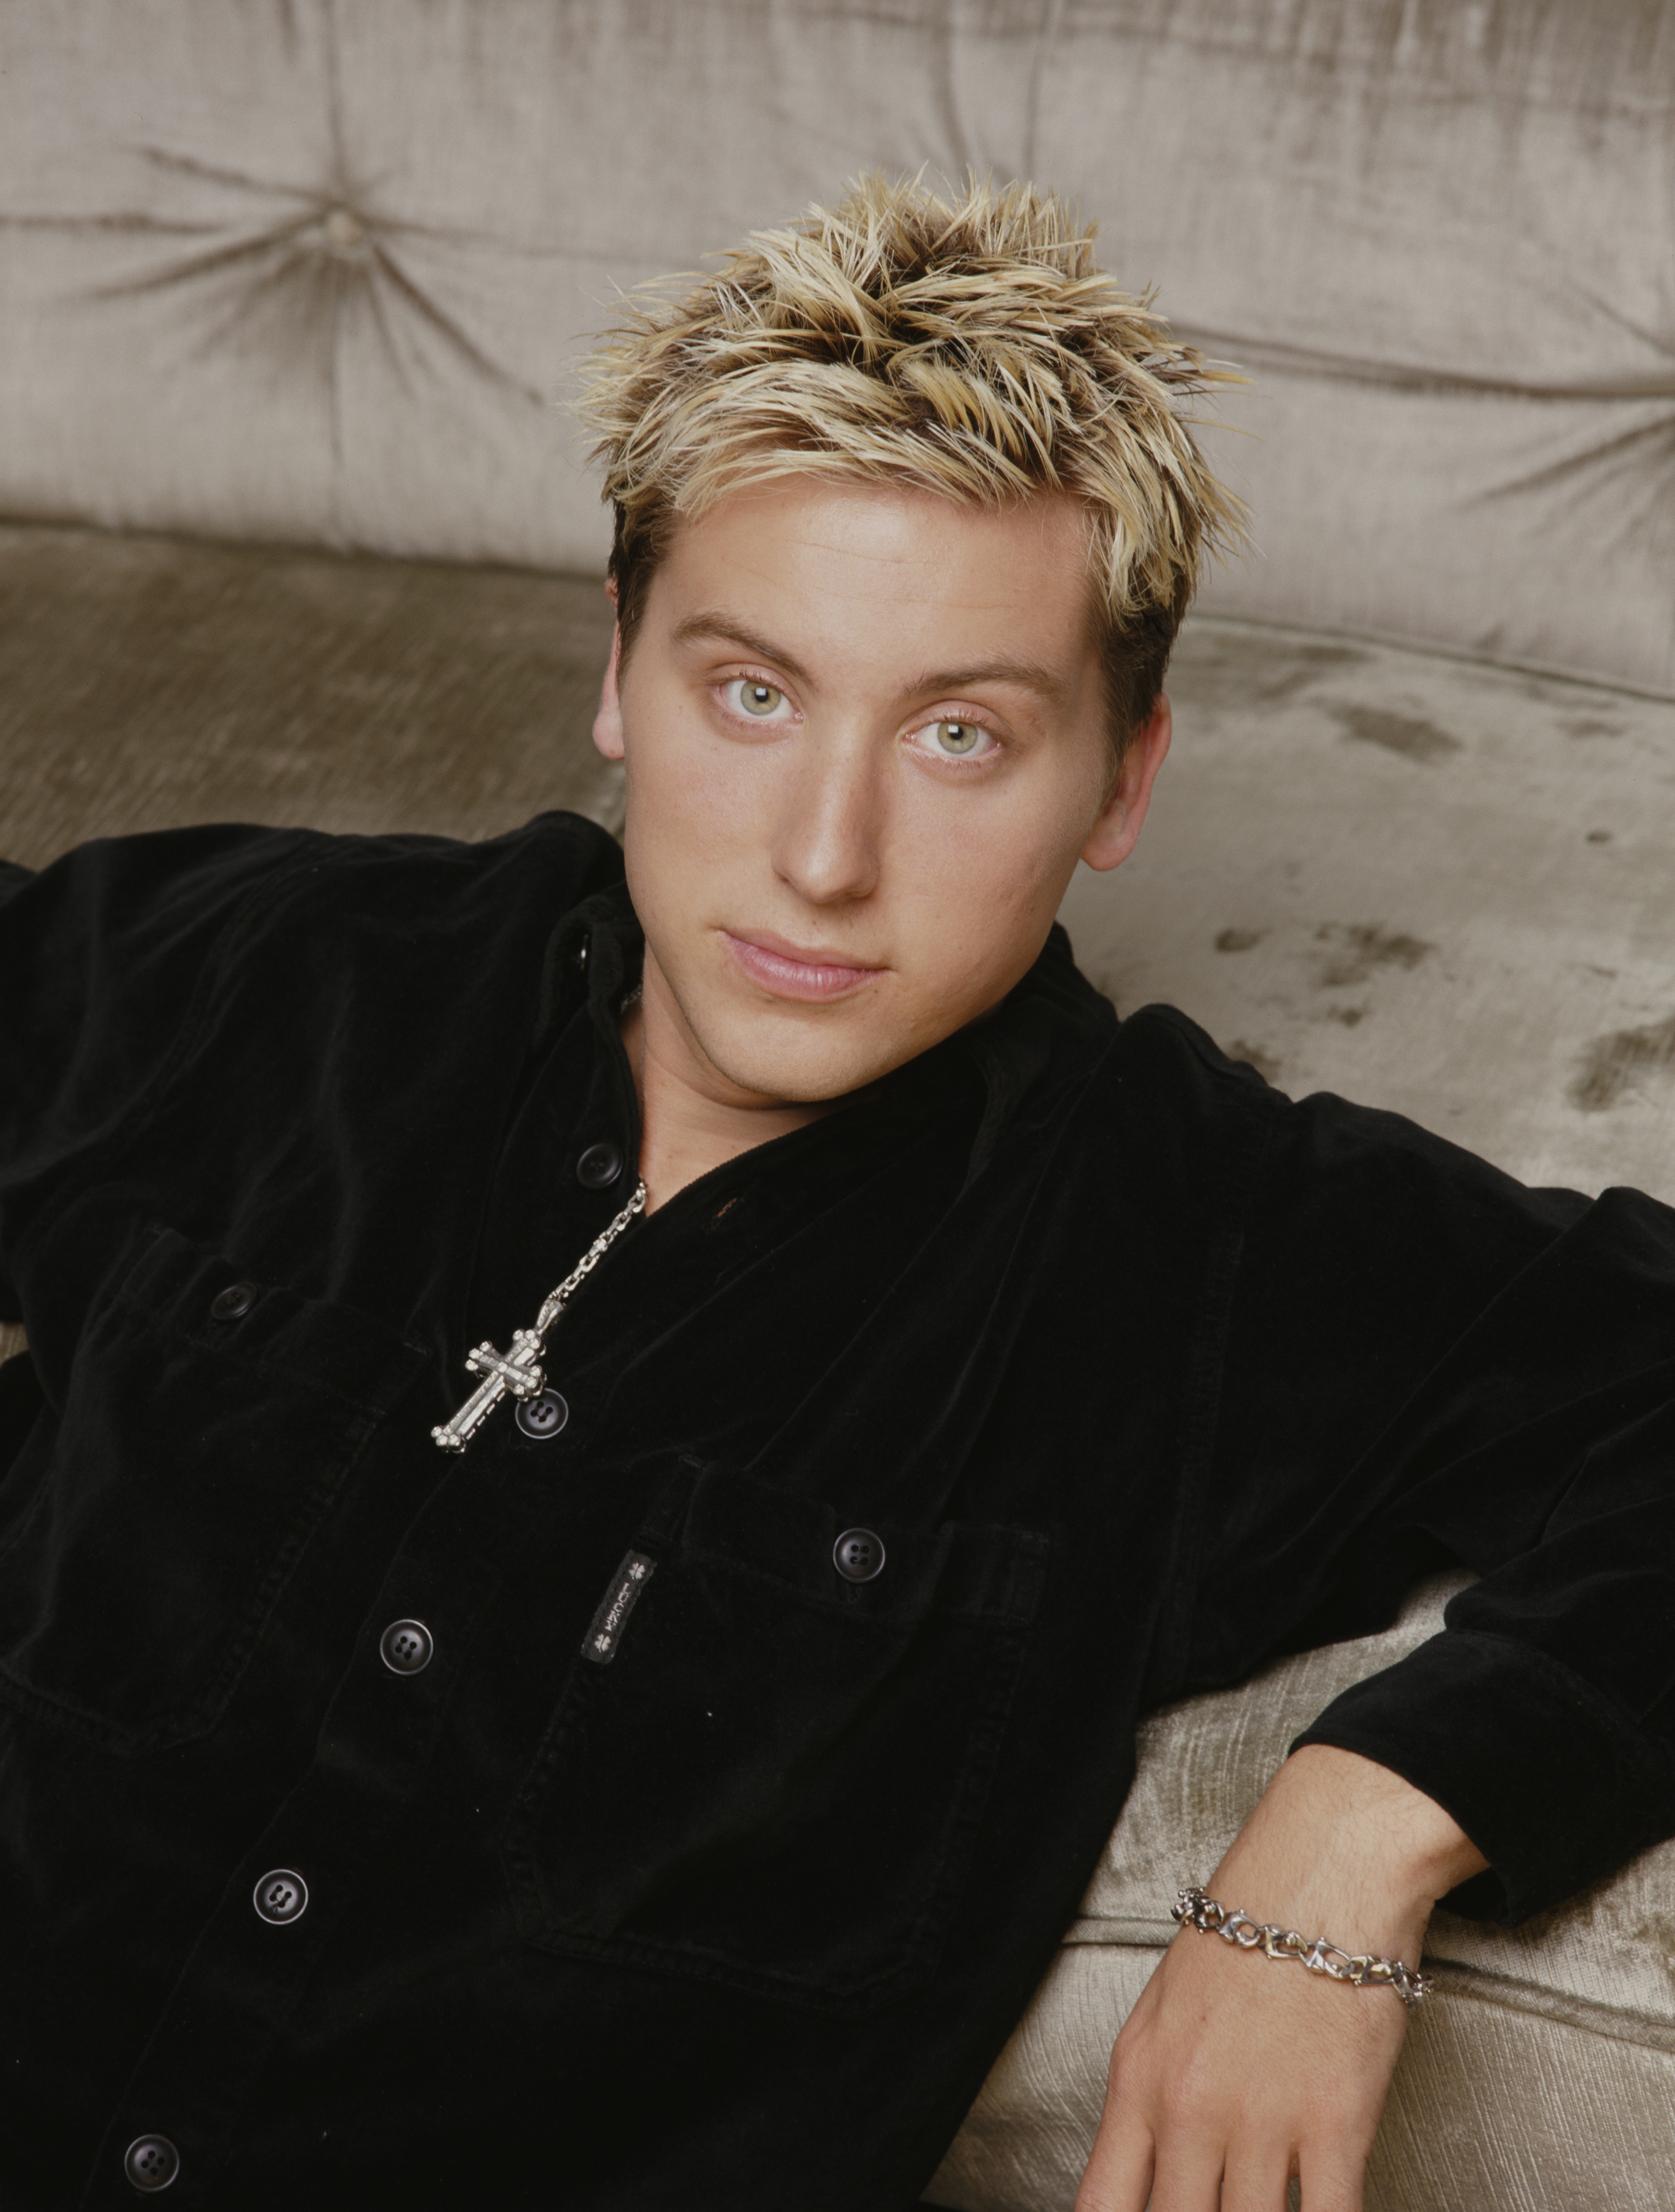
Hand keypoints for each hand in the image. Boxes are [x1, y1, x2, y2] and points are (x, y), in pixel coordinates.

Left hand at [1075, 1746, 1487, 2210]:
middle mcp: (1190, 2108)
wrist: (1319, 1873)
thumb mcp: (1164, 2013)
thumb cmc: (1248, 1933)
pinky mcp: (1336, 2123)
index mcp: (1139, 2080)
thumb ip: (1152, 2100)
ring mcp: (1262, 2120)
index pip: (1103, 2205)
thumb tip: (1152, 2177)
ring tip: (1264, 2210)